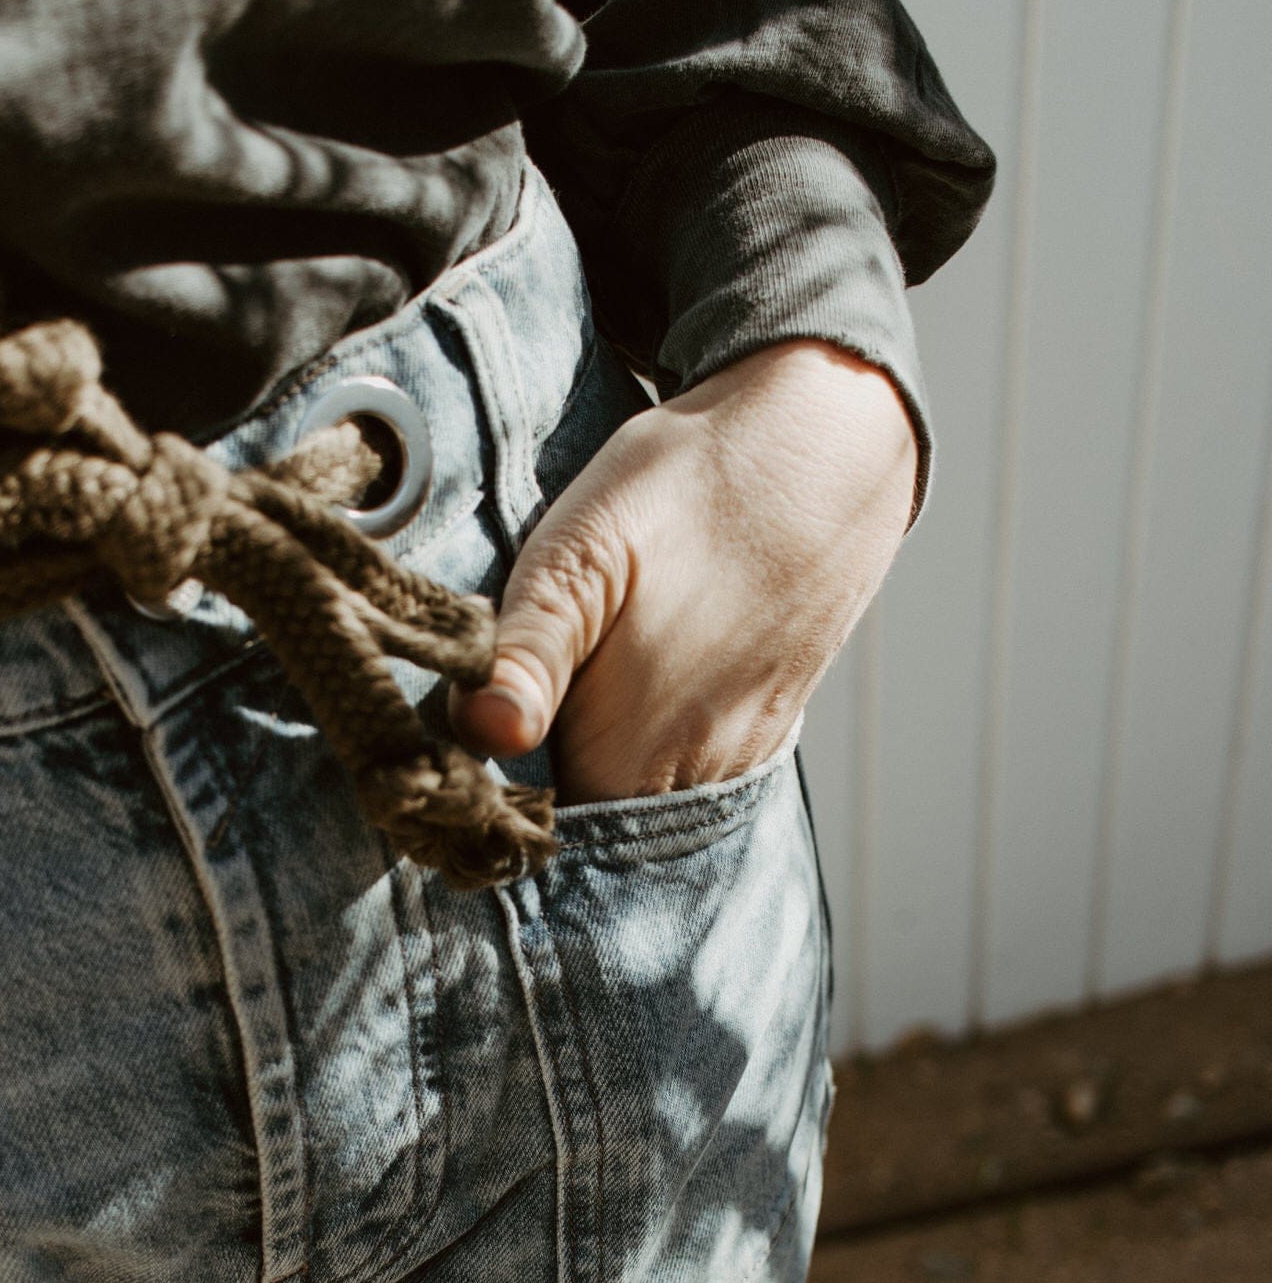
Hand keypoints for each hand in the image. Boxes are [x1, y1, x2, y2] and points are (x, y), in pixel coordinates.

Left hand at [451, 339, 917, 800]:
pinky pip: (683, 766)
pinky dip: (648, 736)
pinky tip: (639, 670)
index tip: (459, 748)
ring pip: (632, 794)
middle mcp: (685, 790)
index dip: (485, 804)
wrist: (822, 444)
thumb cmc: (687, 494)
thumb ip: (525, 657)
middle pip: (580, 820)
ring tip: (581, 674)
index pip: (528, 838)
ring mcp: (733, 766)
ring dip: (592, 757)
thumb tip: (482, 734)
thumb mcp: (578, 558)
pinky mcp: (763, 734)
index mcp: (624, 765)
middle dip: (534, 782)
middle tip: (511, 698)